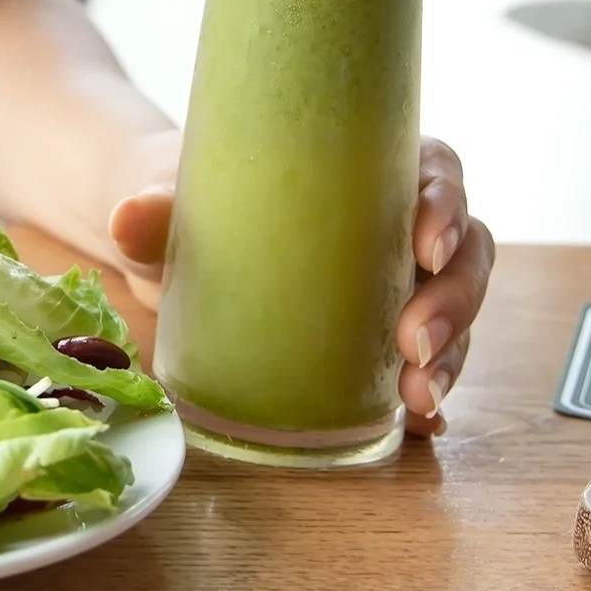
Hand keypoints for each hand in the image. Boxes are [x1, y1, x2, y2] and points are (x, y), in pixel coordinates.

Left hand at [106, 135, 495, 436]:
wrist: (164, 237)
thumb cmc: (186, 197)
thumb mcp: (169, 197)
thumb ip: (154, 208)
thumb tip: (126, 217)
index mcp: (366, 164)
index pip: (436, 170)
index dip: (448, 205)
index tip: (427, 245)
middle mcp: (395, 221)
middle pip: (463, 250)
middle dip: (454, 299)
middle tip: (415, 344)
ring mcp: (394, 280)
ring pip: (456, 310)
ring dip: (452, 354)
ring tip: (418, 398)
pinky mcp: (378, 334)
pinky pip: (426, 360)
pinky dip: (431, 392)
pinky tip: (419, 426)